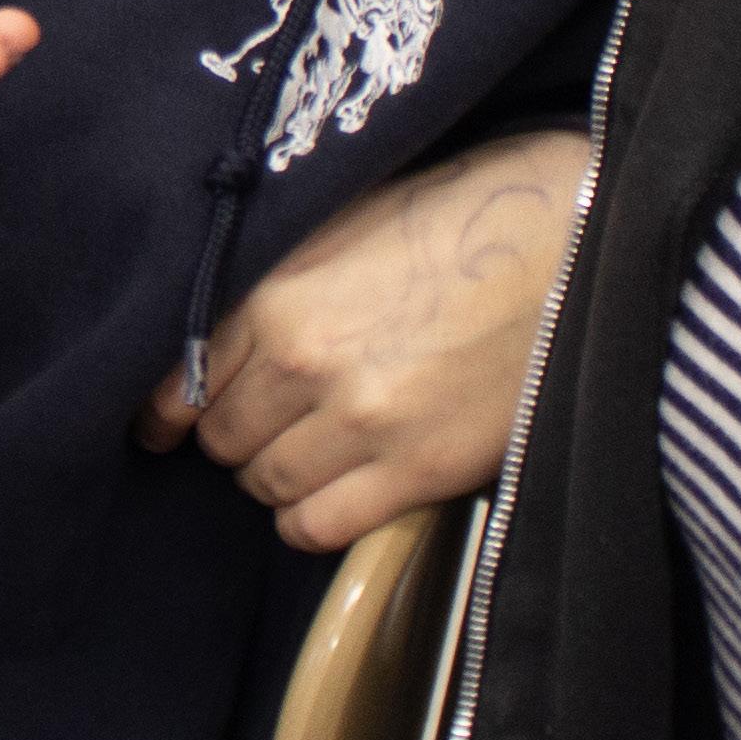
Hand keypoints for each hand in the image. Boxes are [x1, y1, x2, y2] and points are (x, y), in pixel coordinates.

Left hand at [137, 126, 590, 552]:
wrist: (576, 241)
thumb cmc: (466, 214)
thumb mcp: (346, 219)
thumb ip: (278, 277)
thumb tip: (222, 330)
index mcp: (278, 290)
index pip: (182, 377)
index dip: (169, 406)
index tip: (165, 423)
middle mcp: (304, 360)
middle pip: (222, 437)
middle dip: (234, 435)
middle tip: (263, 423)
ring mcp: (360, 422)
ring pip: (264, 484)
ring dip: (275, 474)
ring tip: (308, 450)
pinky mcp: (417, 472)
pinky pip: (320, 525)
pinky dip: (310, 518)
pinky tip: (332, 491)